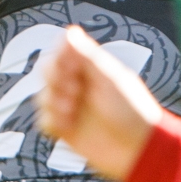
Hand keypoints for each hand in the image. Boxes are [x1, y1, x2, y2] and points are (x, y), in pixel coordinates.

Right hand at [36, 25, 162, 179]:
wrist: (138, 150)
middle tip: (74, 91)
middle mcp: (79, 85)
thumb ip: (87, 55)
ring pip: (43, 96)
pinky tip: (68, 126)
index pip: (61, 53)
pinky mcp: (66, 130)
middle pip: (47, 72)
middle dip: (55, 81)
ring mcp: (72, 107)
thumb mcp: (110, 78)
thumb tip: (69, 31)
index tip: (71, 68)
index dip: (60, 58)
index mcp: (91, 69)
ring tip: (72, 111)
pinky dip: (51, 121)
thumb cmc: (132, 111)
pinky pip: (44, 121)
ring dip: (53, 102)